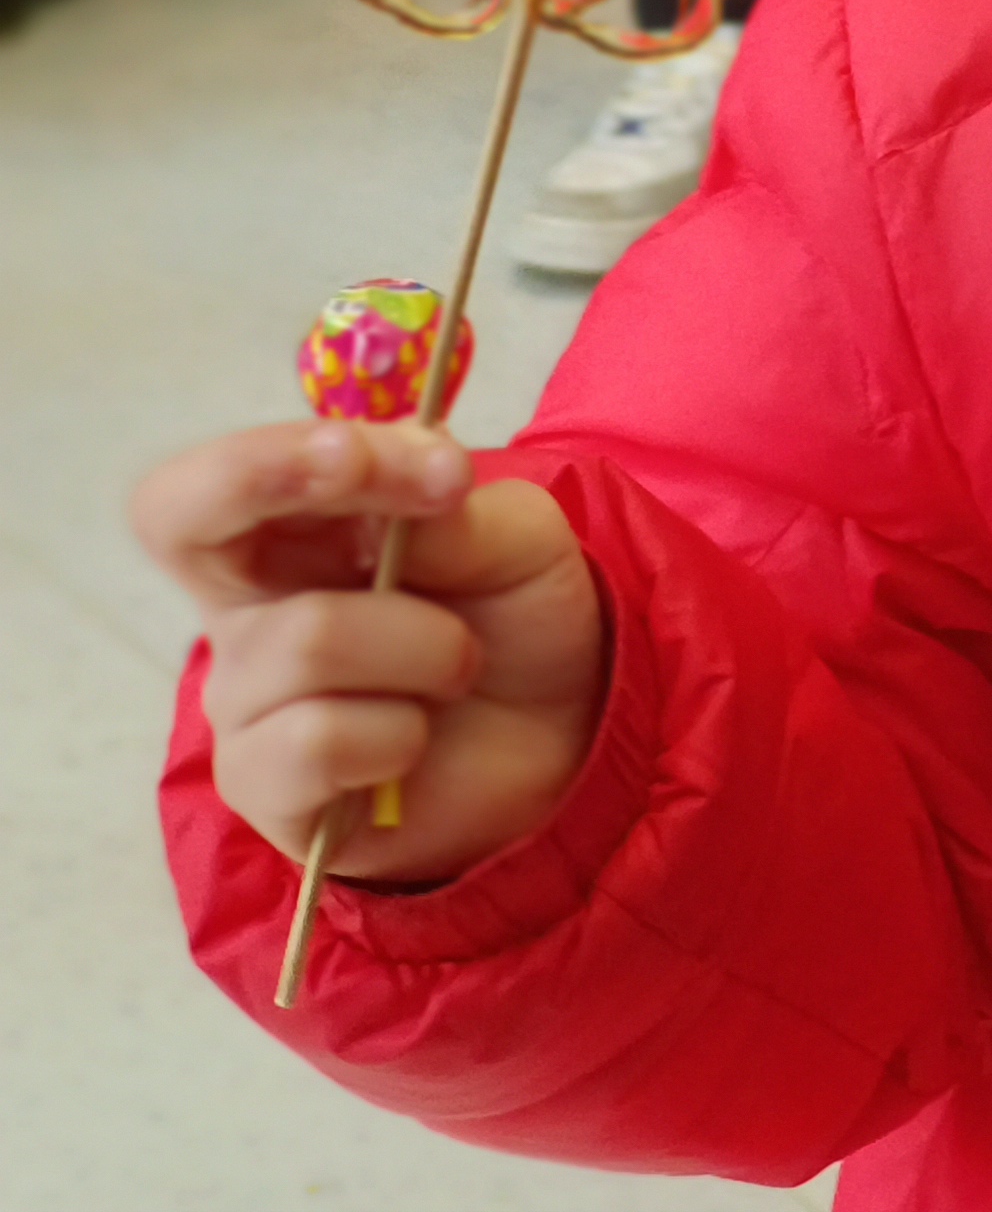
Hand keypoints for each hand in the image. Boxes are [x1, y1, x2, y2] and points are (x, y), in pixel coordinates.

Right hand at [133, 420, 604, 884]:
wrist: (563, 732)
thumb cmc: (515, 620)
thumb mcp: (518, 540)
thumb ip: (459, 513)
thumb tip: (413, 494)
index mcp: (290, 537)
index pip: (209, 477)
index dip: (279, 453)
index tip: (421, 462)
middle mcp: (247, 612)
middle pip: (177, 518)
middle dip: (279, 475)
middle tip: (430, 490)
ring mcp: (245, 703)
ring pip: (310, 637)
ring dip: (429, 645)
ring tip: (458, 667)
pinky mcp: (266, 788)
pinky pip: (319, 740)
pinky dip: (401, 731)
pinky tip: (415, 738)